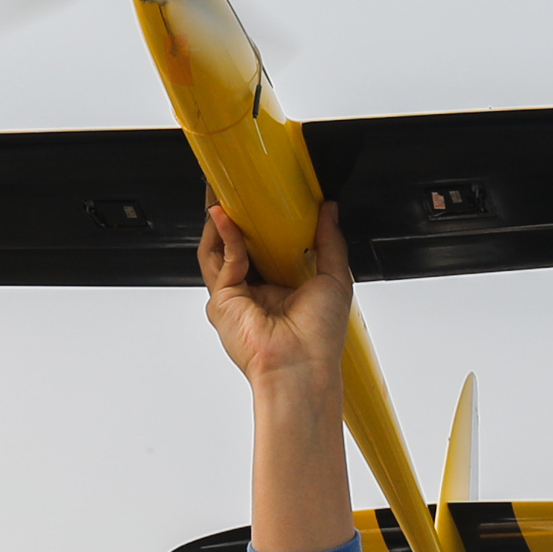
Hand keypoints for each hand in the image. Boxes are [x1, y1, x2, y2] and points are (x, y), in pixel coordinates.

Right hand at [197, 208, 356, 551]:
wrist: (303, 368)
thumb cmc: (320, 339)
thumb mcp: (334, 277)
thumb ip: (328, 240)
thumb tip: (329, 210)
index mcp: (281, 288)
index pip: (265, 245)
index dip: (262, 219)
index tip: (264, 194)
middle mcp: (254, 292)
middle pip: (236, 243)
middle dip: (233, 213)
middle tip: (235, 183)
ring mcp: (235, 297)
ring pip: (218, 248)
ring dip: (220, 218)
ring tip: (223, 189)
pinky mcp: (223, 300)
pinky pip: (220, 259)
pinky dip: (224, 235)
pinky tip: (228, 217)